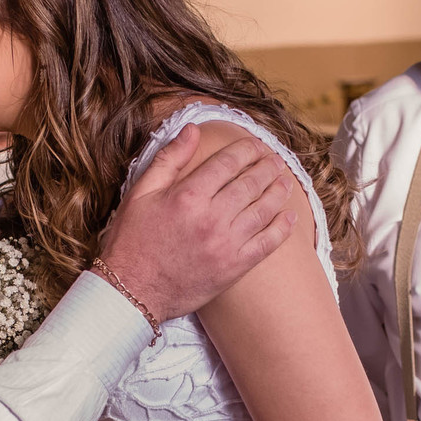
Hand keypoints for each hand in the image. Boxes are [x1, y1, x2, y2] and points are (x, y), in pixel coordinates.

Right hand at [99, 124, 296, 321]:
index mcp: (187, 196)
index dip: (245, 150)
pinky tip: (289, 216)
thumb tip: (192, 130)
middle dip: (266, 167)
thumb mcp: (140, 193)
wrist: (132, 290)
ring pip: (263, 210)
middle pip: (250, 183)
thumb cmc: (131, 240)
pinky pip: (267, 243)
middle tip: (275, 160)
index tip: (255, 145)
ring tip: (284, 181)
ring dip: (277, 192)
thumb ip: (169, 160)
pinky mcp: (234, 267)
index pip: (227, 163)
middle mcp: (211, 217)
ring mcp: (225, 244)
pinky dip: (281, 228)